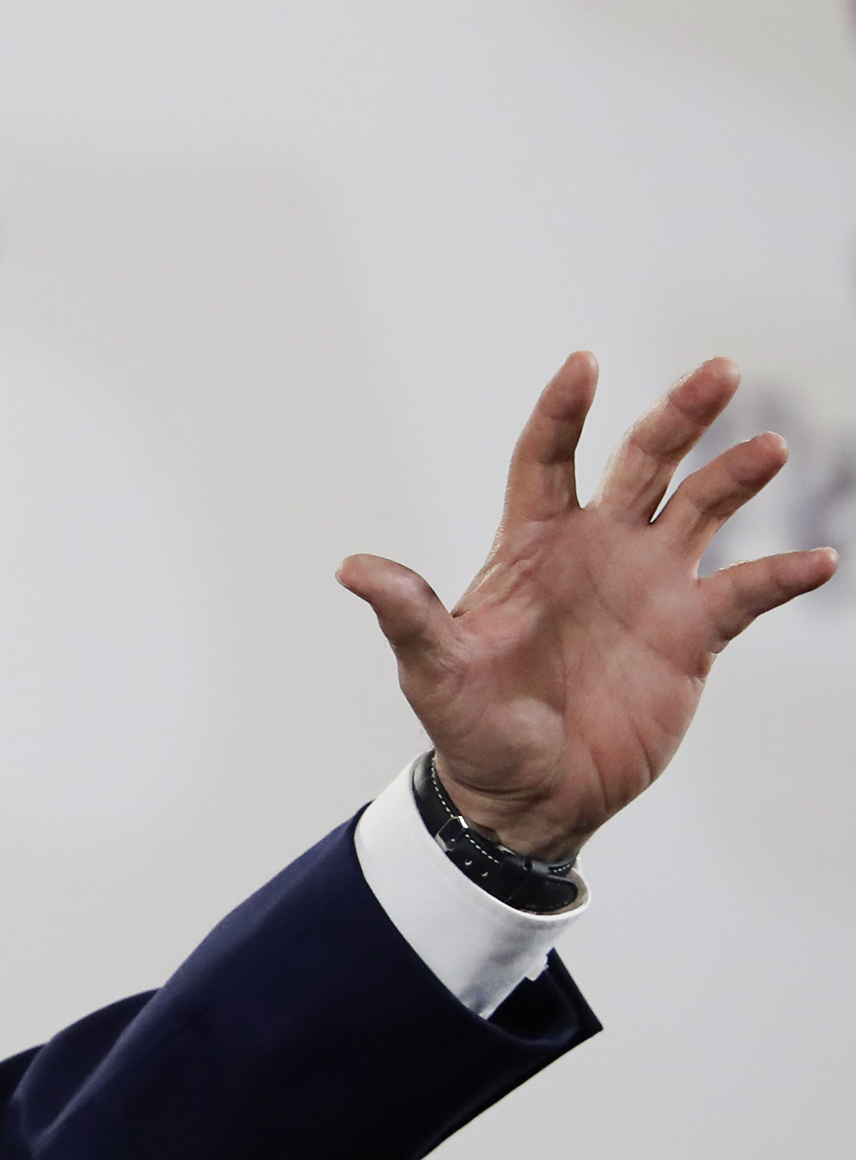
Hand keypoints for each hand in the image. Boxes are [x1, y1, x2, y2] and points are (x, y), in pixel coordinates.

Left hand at [337, 353, 833, 860]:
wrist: (528, 795)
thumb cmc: (472, 727)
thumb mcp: (433, 671)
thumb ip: (408, 615)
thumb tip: (351, 569)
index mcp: (532, 545)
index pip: (547, 459)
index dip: (563, 412)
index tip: (582, 364)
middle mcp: (598, 549)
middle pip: (643, 460)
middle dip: (680, 415)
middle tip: (719, 371)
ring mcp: (650, 585)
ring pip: (703, 508)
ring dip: (736, 476)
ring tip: (769, 449)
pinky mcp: (693, 633)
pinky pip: (746, 592)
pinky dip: (783, 575)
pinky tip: (818, 561)